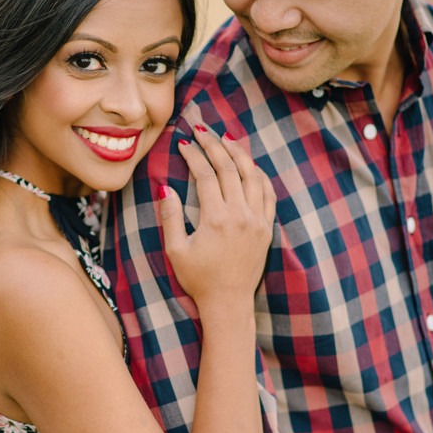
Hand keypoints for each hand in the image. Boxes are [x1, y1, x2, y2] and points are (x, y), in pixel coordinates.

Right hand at [158, 127, 274, 307]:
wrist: (228, 303)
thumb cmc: (198, 279)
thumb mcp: (175, 250)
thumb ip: (170, 216)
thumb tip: (165, 186)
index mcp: (217, 219)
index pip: (205, 175)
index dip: (193, 155)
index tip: (183, 143)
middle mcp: (241, 215)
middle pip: (229, 168)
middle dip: (213, 145)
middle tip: (201, 130)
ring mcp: (257, 220)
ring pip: (252, 175)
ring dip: (238, 153)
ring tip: (226, 138)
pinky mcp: (266, 228)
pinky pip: (268, 193)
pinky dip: (259, 174)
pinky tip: (249, 165)